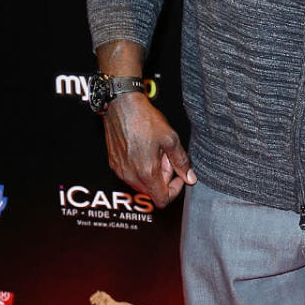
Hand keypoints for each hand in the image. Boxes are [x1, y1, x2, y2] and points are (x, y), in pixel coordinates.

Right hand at [102, 94, 195, 208]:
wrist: (121, 106)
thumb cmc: (144, 119)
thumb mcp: (171, 139)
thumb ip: (181, 162)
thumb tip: (189, 177)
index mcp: (146, 173)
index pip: (162, 199)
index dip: (174, 190)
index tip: (178, 176)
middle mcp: (130, 175)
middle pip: (152, 192)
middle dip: (163, 179)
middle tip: (166, 158)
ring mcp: (120, 170)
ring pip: (141, 184)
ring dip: (152, 174)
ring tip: (155, 153)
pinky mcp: (114, 163)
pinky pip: (130, 175)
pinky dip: (140, 169)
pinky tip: (144, 151)